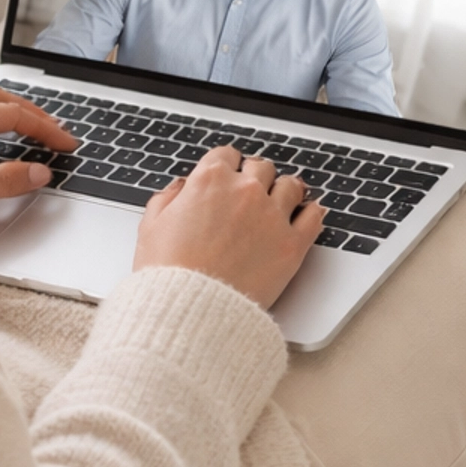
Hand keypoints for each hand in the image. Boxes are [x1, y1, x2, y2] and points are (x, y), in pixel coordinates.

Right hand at [133, 147, 324, 308]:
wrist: (190, 311)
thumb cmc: (168, 274)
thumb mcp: (151, 227)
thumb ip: (168, 198)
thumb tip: (181, 188)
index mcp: (209, 180)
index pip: (226, 155)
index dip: (226, 167)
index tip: (228, 176)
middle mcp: (245, 191)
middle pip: (261, 168)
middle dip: (255, 178)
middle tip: (251, 195)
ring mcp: (272, 216)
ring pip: (291, 186)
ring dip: (284, 193)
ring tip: (279, 205)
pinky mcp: (292, 244)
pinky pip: (314, 216)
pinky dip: (311, 213)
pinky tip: (305, 216)